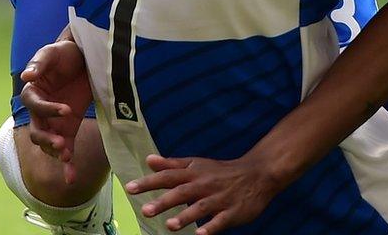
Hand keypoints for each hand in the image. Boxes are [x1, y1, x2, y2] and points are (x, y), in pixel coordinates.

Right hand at [18, 35, 92, 177]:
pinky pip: (66, 149)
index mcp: (33, 93)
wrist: (85, 57)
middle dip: (47, 139)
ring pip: (48, 143)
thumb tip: (26, 76)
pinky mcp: (69, 128)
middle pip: (37, 131)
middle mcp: (41, 111)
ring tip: (67, 155)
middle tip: (61, 144)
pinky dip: (67, 165)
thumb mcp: (53, 52)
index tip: (66, 109)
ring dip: (55, 151)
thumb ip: (40, 63)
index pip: (35, 105)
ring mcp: (54, 122)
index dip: (48, 109)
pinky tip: (71, 178)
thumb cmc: (65, 53)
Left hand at [125, 151, 291, 233]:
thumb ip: (172, 164)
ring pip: (201, 207)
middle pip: (182, 192)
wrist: (258, 174)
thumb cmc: (221, 171)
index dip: (149, 182)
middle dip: (164, 201)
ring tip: (170, 226)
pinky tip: (200, 234)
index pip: (168, 176)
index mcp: (194, 173)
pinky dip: (211, 227)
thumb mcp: (196, 164)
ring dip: (186, 216)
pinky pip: (221, 220)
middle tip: (145, 210)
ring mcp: (220, 198)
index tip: (130, 188)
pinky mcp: (233, 211)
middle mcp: (205, 185)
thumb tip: (149, 160)